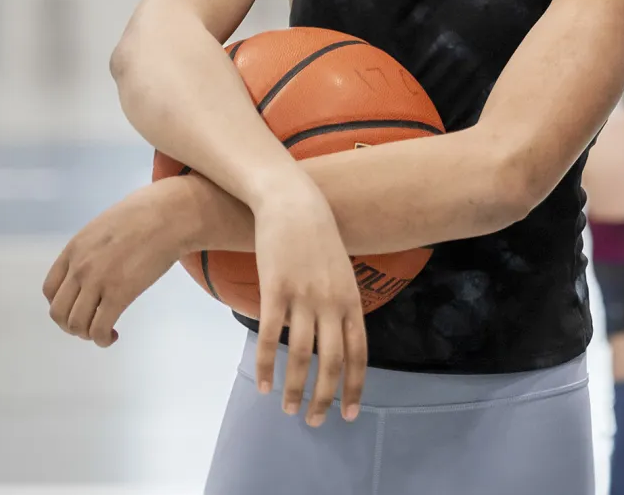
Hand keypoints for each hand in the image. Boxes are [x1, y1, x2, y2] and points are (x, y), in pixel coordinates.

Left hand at [42, 179, 189, 345]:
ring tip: (103, 330)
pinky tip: (113, 334)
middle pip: (58, 312)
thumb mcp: (105, 225)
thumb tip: (95, 264)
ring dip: (87, 334)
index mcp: (75, 248)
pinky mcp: (119, 293)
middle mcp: (80, 266)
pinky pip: (99, 329)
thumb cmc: (144, 214)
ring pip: (76, 325)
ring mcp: (98, 281)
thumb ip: (92, 247)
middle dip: (71, 325)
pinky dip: (103, 339)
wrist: (169, 214)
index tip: (77, 307)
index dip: (61, 304)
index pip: (50, 289)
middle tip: (90, 324)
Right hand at [250, 176, 366, 426]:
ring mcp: (303, 296)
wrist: (292, 201)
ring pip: (301, 355)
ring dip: (295, 388)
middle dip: (325, 397)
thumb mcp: (341, 268)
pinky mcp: (275, 289)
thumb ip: (343, 301)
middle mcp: (331, 301)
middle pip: (332, 361)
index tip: (349, 414)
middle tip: (316, 422)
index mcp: (351, 298)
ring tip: (289, 410)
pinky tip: (264, 385)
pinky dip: (266, 365)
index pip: (359, 352)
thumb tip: (343, 334)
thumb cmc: (317, 234)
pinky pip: (269, 336)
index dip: (354, 386)